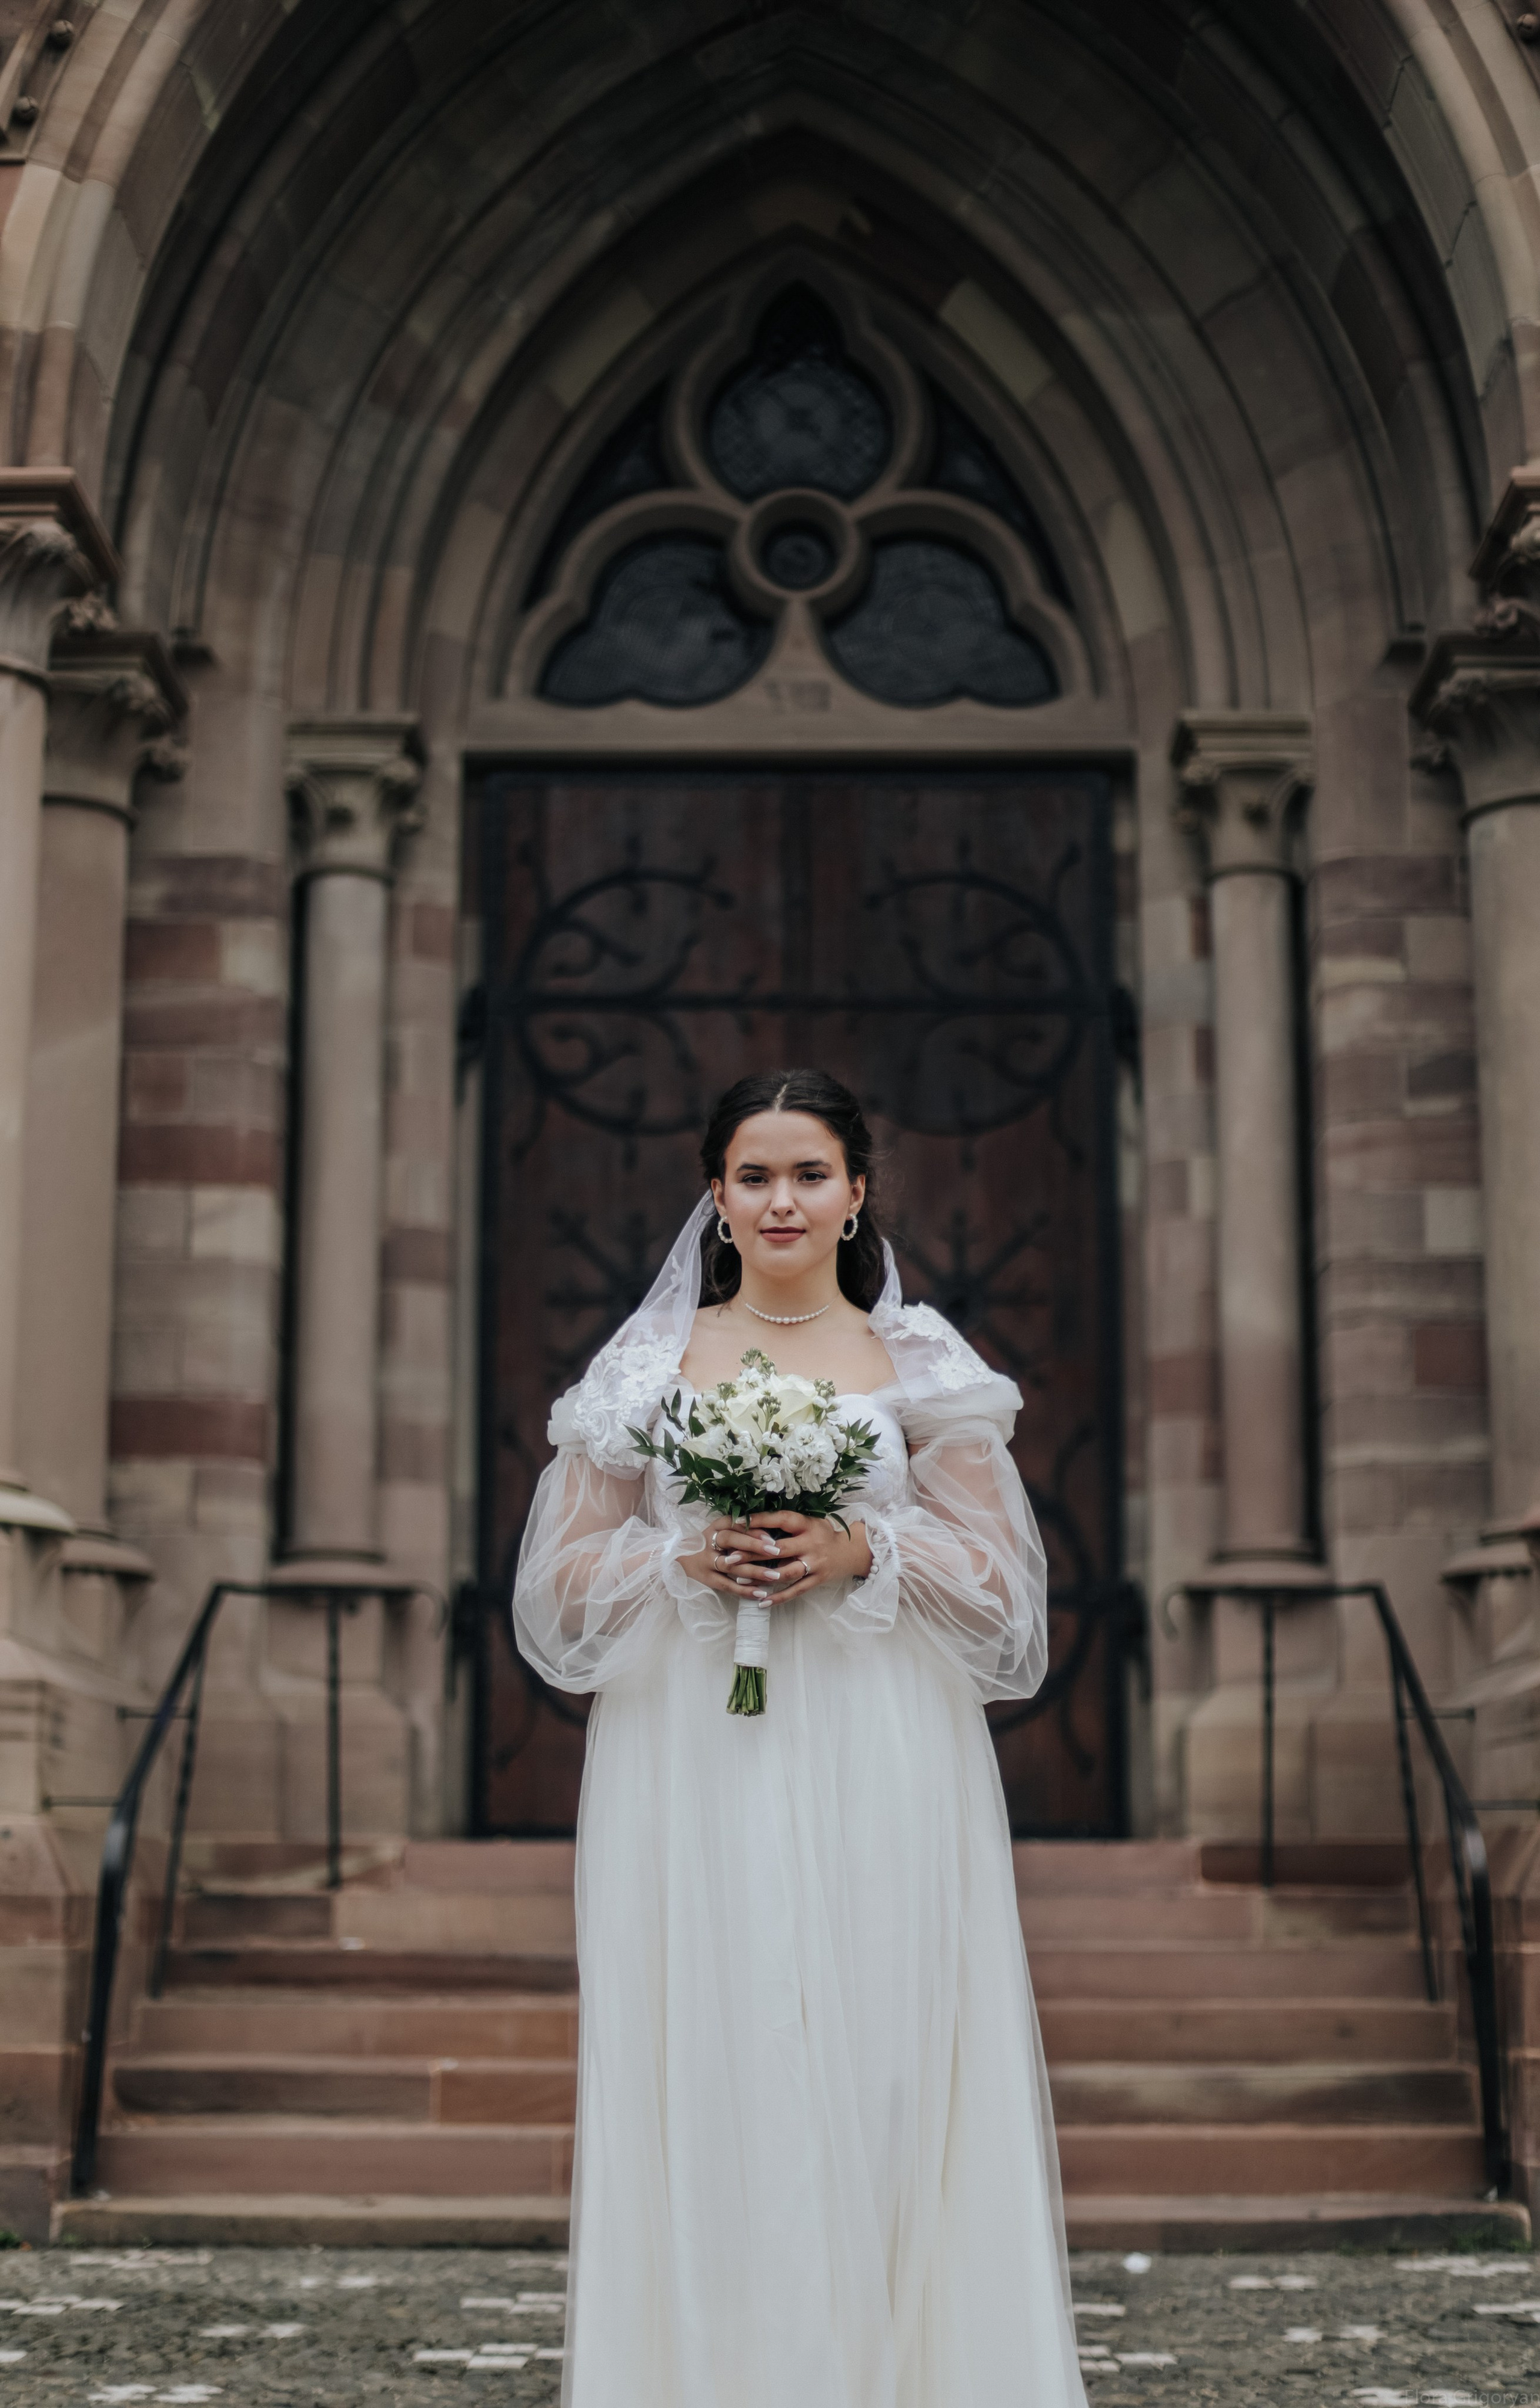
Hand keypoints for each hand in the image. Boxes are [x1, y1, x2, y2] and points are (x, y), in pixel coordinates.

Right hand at [677, 1519, 785, 1601]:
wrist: (678, 1562)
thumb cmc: (709, 1545)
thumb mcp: (720, 1534)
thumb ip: (741, 1533)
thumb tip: (770, 1534)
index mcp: (714, 1527)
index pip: (732, 1522)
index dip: (751, 1528)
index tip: (770, 1535)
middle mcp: (708, 1541)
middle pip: (729, 1539)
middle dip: (753, 1545)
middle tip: (776, 1550)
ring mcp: (706, 1561)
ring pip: (730, 1566)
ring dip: (753, 1571)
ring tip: (774, 1576)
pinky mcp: (706, 1579)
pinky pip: (726, 1585)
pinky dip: (744, 1590)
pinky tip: (761, 1594)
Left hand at [741, 1510, 872, 1599]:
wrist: (853, 1552)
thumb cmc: (823, 1534)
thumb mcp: (809, 1523)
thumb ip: (787, 1525)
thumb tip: (753, 1525)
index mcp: (807, 1525)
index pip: (780, 1520)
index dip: (759, 1521)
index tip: (736, 1524)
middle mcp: (811, 1544)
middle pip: (778, 1548)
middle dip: (753, 1553)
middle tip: (730, 1557)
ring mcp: (815, 1563)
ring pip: (786, 1572)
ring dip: (762, 1577)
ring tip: (741, 1580)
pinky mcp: (817, 1580)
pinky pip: (796, 1590)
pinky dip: (778, 1597)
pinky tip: (762, 1602)